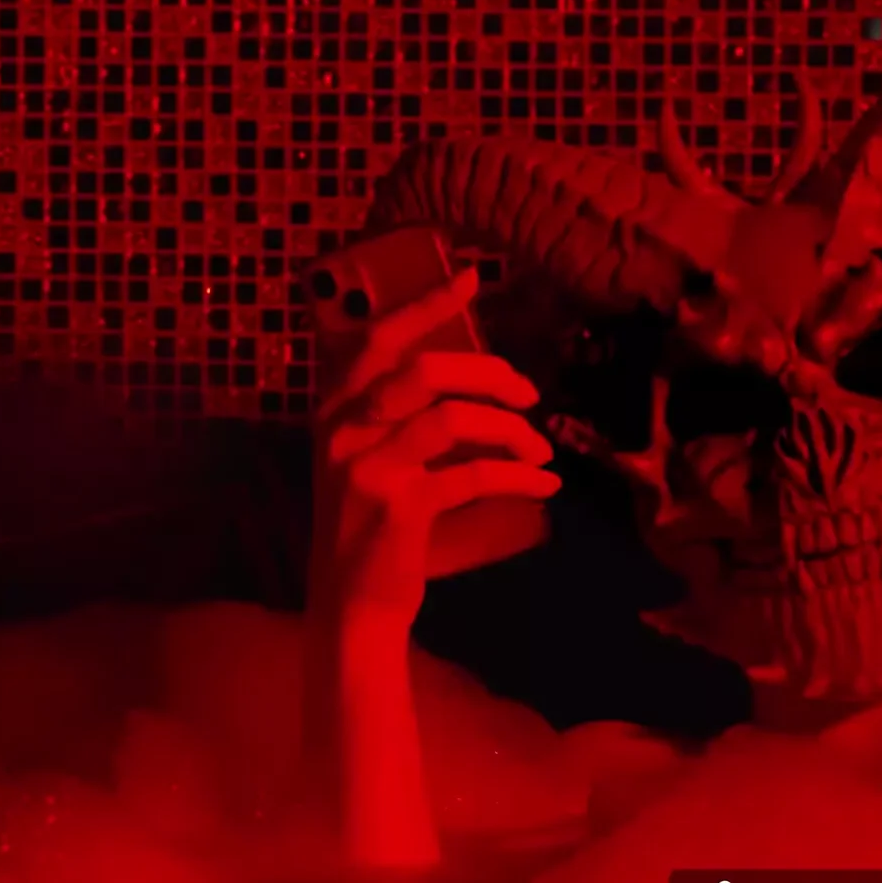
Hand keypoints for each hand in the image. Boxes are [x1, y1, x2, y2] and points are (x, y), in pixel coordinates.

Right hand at [311, 268, 559, 627]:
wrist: (351, 603)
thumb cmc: (373, 524)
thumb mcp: (373, 457)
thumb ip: (404, 413)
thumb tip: (478, 374)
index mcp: (335, 408)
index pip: (379, 338)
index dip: (426, 304)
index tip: (471, 279)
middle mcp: (342, 429)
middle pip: (426, 369)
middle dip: (491, 374)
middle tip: (530, 396)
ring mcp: (366, 467)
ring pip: (454, 418)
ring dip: (513, 431)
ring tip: (541, 452)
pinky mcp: (398, 506)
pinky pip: (474, 475)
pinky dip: (519, 477)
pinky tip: (545, 486)